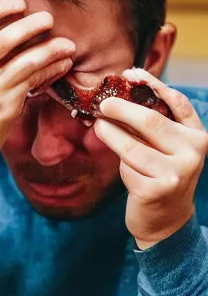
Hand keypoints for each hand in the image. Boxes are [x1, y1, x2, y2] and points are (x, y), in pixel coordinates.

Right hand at [0, 0, 75, 173]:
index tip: (17, 4)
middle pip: (3, 40)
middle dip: (31, 25)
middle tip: (47, 18)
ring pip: (25, 61)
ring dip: (51, 48)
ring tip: (67, 43)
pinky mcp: (4, 107)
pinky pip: (34, 81)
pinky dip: (51, 69)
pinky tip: (62, 63)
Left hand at [94, 68, 207, 249]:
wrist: (166, 221)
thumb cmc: (160, 176)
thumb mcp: (164, 149)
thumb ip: (151, 127)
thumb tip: (119, 97)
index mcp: (197, 135)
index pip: (176, 102)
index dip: (152, 85)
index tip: (129, 74)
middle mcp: (193, 151)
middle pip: (151, 120)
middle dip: (122, 108)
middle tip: (103, 103)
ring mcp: (176, 172)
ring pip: (133, 145)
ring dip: (110, 133)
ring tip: (99, 125)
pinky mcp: (156, 190)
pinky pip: (128, 168)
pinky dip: (120, 165)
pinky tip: (121, 166)